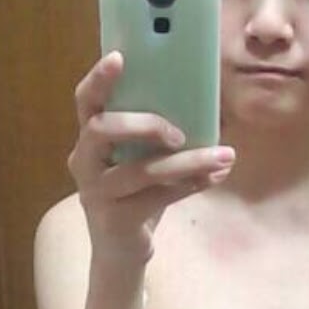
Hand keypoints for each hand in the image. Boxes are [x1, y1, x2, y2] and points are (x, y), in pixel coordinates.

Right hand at [68, 51, 234, 263]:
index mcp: (90, 138)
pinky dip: (189, 186)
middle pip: (101, 130)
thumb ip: (158, 133)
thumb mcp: (141, 158)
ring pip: (140, 170)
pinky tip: (213, 178)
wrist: (122, 251)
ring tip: (223, 156)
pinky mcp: (115, 219)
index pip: (86, 100)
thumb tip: (207, 100)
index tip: (121, 57)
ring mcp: (97, 192)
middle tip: (180, 132)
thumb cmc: (135, 194)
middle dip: (143, 124)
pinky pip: (156, 198)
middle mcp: (85, 162)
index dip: (99, 78)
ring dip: (187, 162)